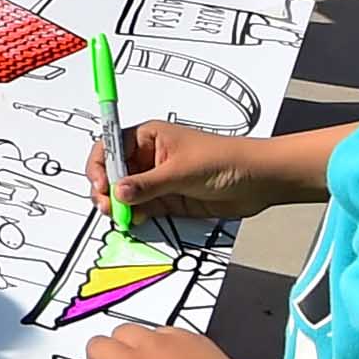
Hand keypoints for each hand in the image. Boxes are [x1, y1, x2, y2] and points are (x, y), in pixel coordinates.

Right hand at [100, 122, 307, 221]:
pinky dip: (136, 217)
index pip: (109, 147)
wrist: (259, 181)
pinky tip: (137, 221)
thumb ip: (147, 185)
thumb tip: (118, 192)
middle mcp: (149, 158)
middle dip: (107, 191)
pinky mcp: (168, 199)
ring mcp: (158, 180)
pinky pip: (142, 209)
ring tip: (124, 218)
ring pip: (125, 194)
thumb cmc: (226, 160)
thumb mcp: (181, 171)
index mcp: (148, 137)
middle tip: (110, 208)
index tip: (101, 186)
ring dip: (120, 207)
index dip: (100, 166)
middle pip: (113, 174)